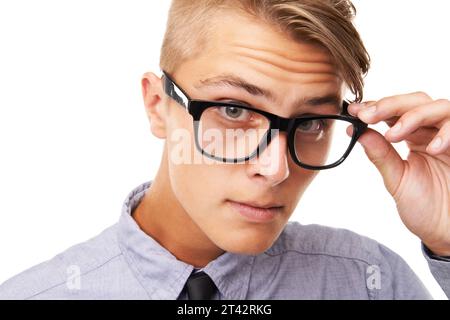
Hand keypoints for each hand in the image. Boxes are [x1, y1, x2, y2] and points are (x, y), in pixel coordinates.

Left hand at [347, 92, 449, 255]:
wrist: (448, 231)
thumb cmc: (426, 207)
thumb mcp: (397, 179)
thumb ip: (380, 154)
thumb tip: (356, 132)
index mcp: (414, 138)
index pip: (395, 112)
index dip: (375, 108)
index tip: (353, 111)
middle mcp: (433, 133)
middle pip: (415, 101)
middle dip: (389, 105)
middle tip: (367, 115)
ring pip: (438, 107)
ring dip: (413, 116)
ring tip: (393, 134)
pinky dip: (446, 133)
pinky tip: (432, 149)